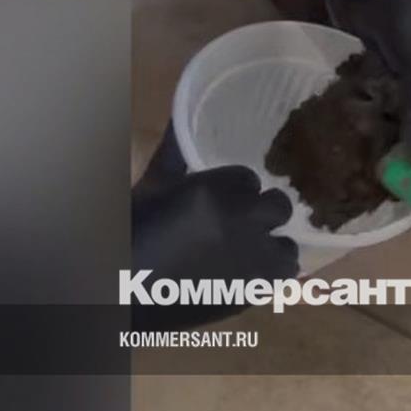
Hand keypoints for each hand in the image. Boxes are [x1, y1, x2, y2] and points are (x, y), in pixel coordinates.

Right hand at [132, 126, 298, 327]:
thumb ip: (174, 154)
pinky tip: (247, 273)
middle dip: (261, 211)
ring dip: (271, 245)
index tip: (223, 195)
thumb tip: (181, 114)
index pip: (249, 178)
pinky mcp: (251, 296)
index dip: (236, 188)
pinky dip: (267, 273)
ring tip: (248, 250)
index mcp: (213, 195)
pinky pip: (280, 278)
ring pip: (286, 247)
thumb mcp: (151, 188)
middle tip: (239, 220)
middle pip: (278, 207)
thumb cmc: (132, 235)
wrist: (124, 296)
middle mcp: (240, 226)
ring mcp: (250, 264)